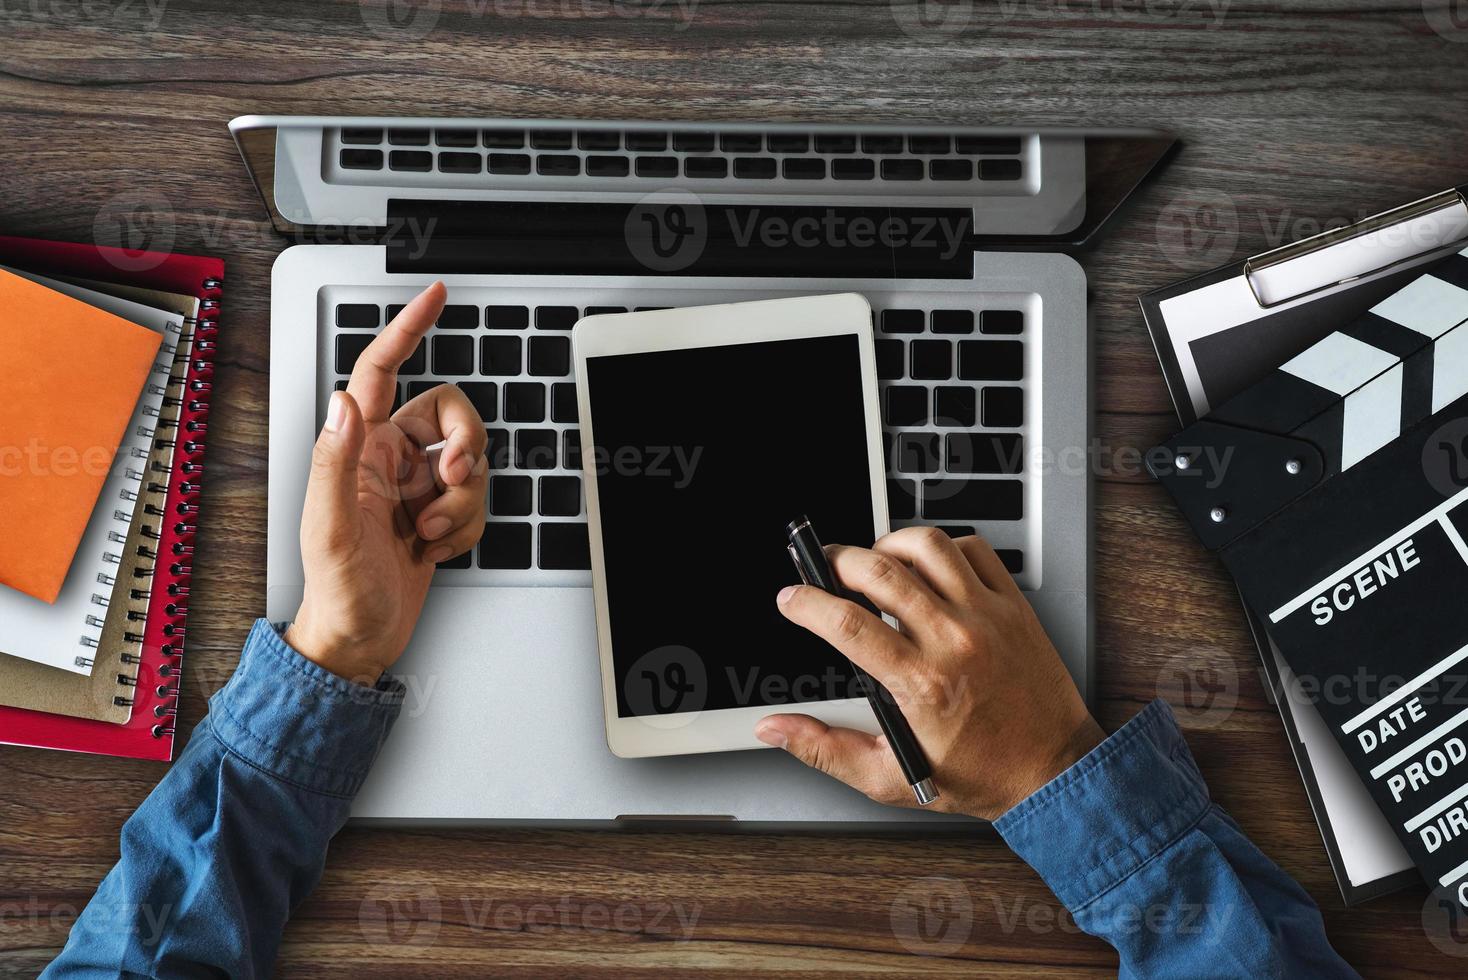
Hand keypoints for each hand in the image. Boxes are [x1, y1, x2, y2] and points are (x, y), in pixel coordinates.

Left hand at [285, 283, 488, 683]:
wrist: (359, 641)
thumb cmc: (336, 593)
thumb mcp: (330, 528)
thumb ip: (335, 462)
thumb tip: (344, 401)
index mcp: (357, 448)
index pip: (382, 371)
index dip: (409, 329)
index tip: (436, 297)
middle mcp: (388, 459)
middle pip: (448, 414)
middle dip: (463, 443)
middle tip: (450, 478)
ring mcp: (415, 488)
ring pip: (470, 460)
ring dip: (463, 499)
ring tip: (430, 531)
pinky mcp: (439, 516)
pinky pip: (476, 500)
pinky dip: (466, 527)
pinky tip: (435, 548)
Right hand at [755, 527, 1103, 820]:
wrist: (1053, 771)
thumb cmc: (981, 775)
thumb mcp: (891, 778)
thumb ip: (825, 749)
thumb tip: (776, 729)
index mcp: (921, 684)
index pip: (846, 623)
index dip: (806, 603)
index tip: (792, 598)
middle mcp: (954, 641)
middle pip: (879, 571)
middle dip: (836, 561)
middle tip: (823, 568)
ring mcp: (987, 617)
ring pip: (927, 547)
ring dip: (888, 544)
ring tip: (874, 561)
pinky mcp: (1014, 605)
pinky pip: (973, 550)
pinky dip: (942, 547)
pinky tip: (927, 566)